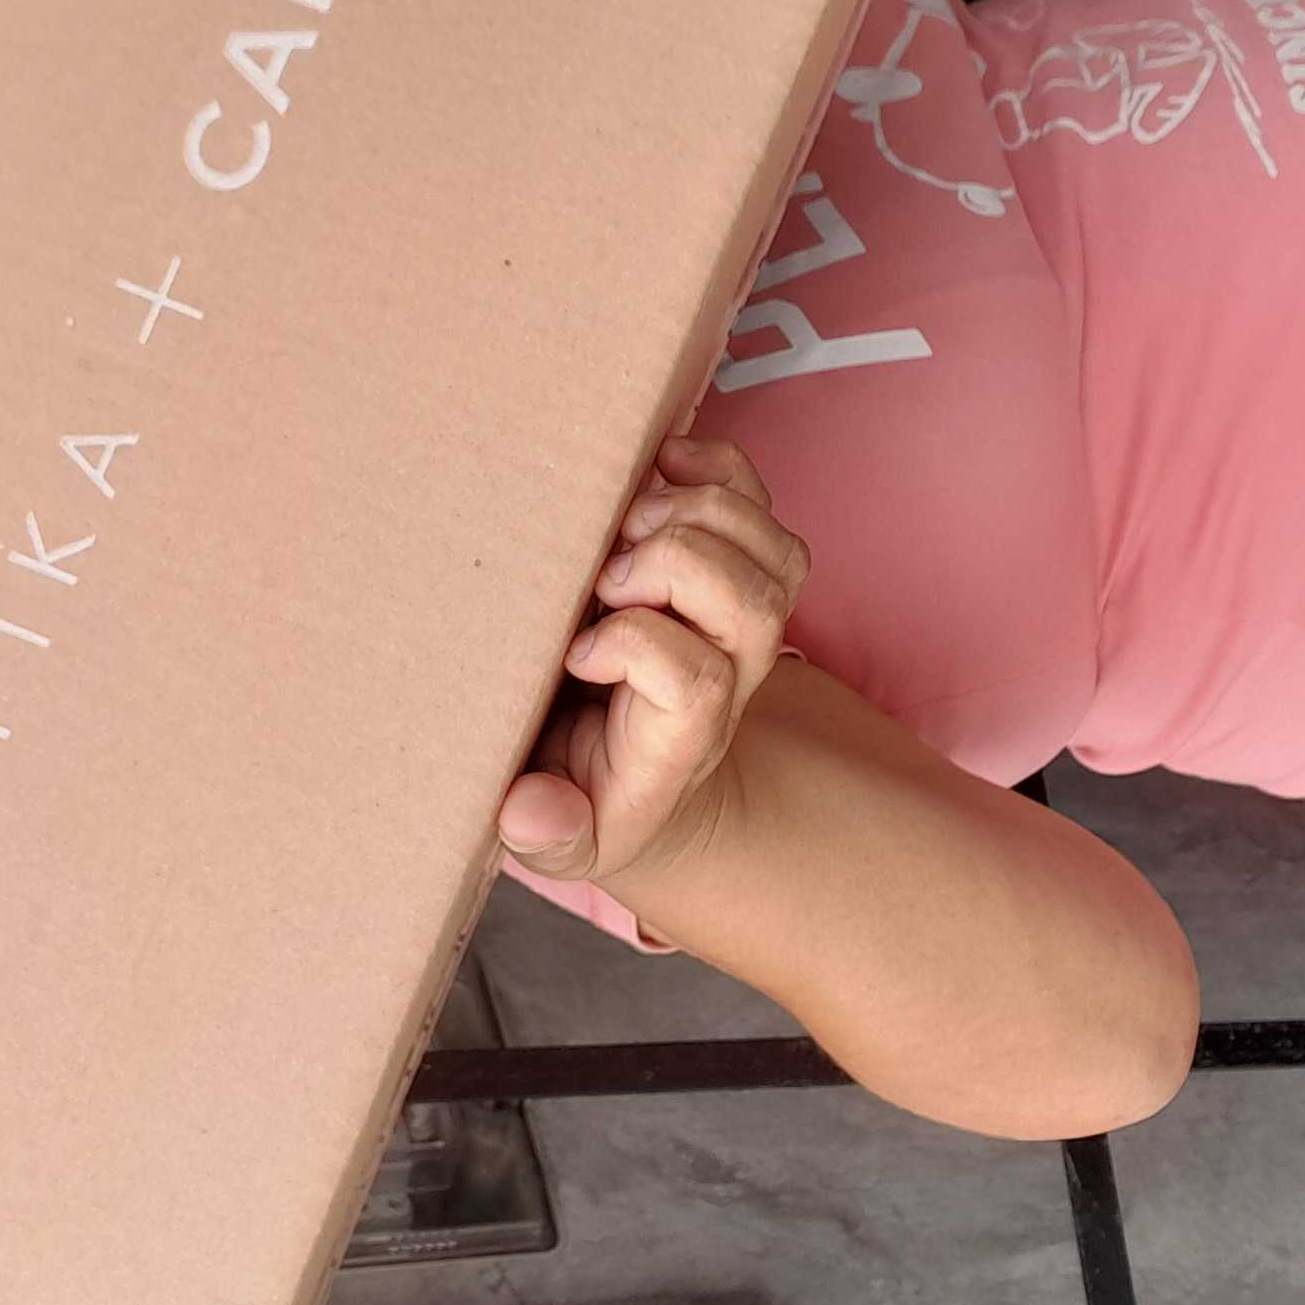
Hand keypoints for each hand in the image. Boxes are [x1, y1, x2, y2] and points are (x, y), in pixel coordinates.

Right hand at [496, 434, 809, 889]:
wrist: (646, 780)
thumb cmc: (589, 796)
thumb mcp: (562, 838)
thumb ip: (548, 833)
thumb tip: (531, 812)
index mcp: (682, 741)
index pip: (699, 684)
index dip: (635, 648)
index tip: (575, 655)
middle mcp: (732, 679)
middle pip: (753, 606)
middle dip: (675, 564)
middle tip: (604, 572)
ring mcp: (744, 622)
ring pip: (773, 552)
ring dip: (701, 511)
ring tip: (627, 516)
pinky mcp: (737, 570)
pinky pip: (761, 507)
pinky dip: (718, 469)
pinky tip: (661, 466)